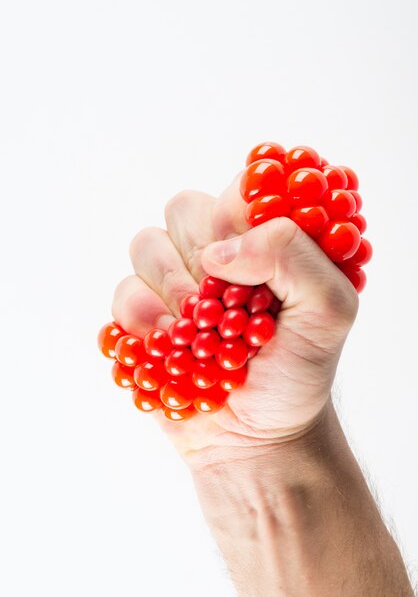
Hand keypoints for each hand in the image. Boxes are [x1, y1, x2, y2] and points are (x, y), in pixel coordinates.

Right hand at [112, 174, 358, 463]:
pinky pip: (124, 292)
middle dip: (198, 258)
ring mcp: (176, 282)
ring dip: (170, 293)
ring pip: (146, 244)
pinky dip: (144, 322)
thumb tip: (219, 250)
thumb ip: (293, 256)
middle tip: (218, 303)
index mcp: (262, 240)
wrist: (258, 440)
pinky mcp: (145, 316)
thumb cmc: (299, 373)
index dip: (235, 212)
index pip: (240, 188)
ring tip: (196, 335)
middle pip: (183, 209)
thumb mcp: (329, 311)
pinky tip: (170, 348)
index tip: (243, 256)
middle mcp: (217, 253)